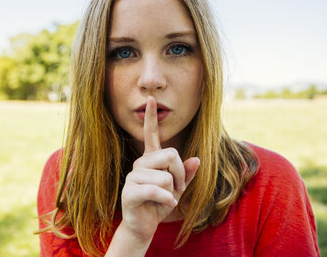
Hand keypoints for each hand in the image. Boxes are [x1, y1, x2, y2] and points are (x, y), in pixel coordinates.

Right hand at [119, 96, 199, 245]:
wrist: (144, 226)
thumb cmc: (160, 204)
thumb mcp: (178, 188)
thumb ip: (187, 174)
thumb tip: (196, 159)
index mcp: (151, 160)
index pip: (151, 134)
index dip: (151, 117)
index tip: (151, 99)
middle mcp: (140, 164)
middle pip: (170, 154)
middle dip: (181, 173)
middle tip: (178, 188)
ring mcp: (133, 177)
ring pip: (165, 175)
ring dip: (173, 190)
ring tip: (166, 199)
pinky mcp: (130, 191)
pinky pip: (157, 190)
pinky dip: (166, 200)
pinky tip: (165, 205)